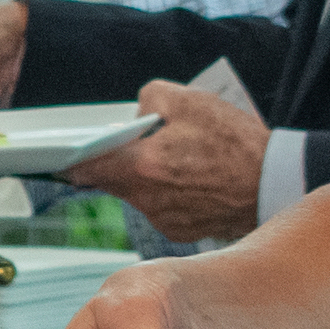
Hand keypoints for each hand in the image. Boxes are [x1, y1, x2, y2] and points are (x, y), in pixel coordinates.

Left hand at [65, 81, 268, 243]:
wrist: (274, 184)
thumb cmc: (237, 144)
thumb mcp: (193, 101)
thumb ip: (151, 98)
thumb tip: (136, 113)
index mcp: (143, 166)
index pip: (87, 167)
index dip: (69, 161)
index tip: (56, 158)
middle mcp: (147, 199)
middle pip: (113, 180)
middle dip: (120, 160)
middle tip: (140, 143)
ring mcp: (163, 219)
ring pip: (138, 193)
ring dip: (147, 176)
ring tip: (179, 158)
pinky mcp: (179, 231)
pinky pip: (159, 207)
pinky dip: (168, 192)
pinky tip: (192, 179)